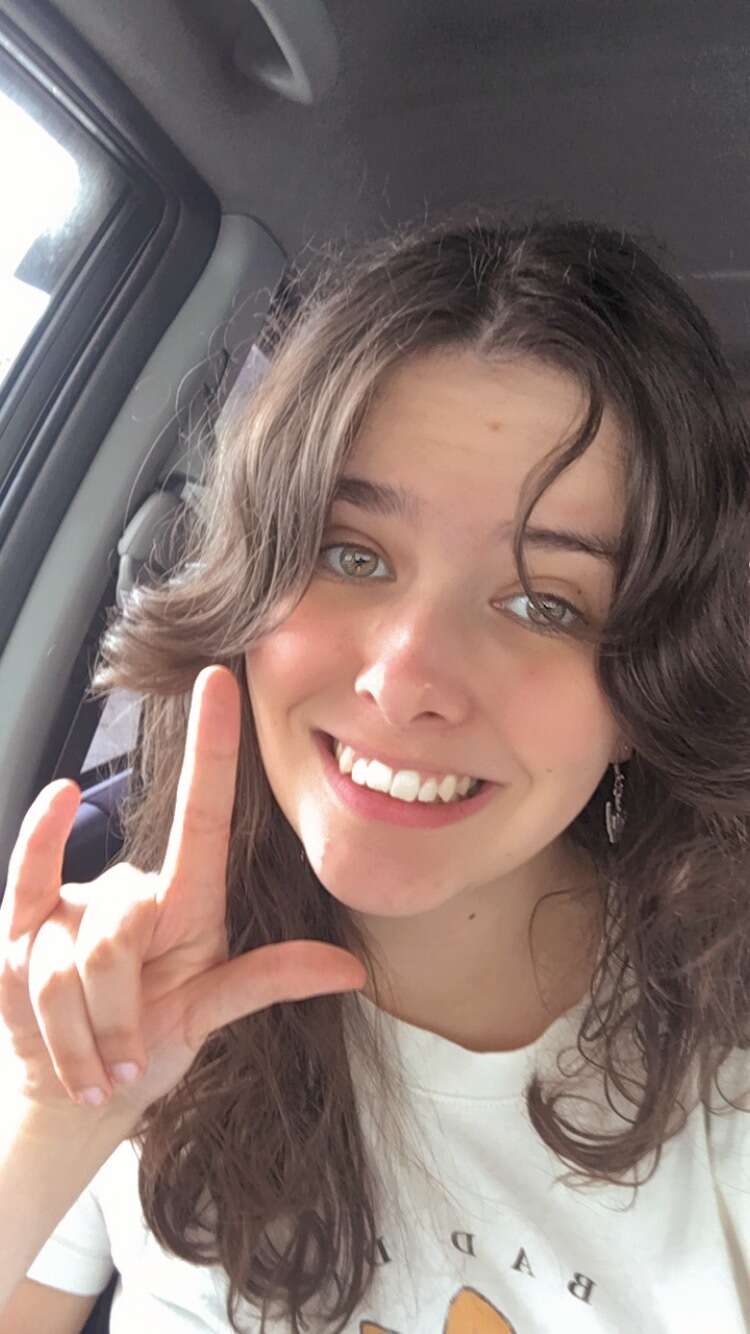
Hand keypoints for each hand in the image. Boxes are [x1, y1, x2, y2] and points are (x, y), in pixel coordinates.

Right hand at [0, 665, 366, 1120]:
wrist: (74, 1090)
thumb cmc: (149, 1044)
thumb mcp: (208, 1014)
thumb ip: (267, 981)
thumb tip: (354, 971)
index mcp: (185, 900)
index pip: (201, 811)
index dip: (212, 744)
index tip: (220, 679)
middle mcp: (129, 890)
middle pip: (118, 933)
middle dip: (116, 1012)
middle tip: (122, 1055)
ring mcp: (68, 906)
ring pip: (66, 961)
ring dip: (78, 1033)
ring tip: (93, 1060)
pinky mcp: (16, 923)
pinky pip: (27, 870)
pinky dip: (41, 836)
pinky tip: (60, 796)